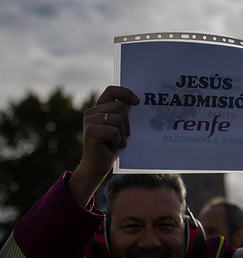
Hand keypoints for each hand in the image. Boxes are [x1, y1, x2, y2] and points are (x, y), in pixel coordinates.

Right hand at [68, 86, 138, 205]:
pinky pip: (114, 131)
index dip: (125, 93)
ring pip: (118, 118)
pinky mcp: (91, 131)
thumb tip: (138, 103)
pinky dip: (117, 140)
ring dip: (122, 133)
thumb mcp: (118, 127)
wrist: (97, 166)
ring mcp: (89, 121)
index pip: (111, 91)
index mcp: (98, 108)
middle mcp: (91, 112)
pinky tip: (112, 146)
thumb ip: (121, 115)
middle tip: (125, 135)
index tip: (137, 101)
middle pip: (119, 106)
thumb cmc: (110, 147)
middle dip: (127, 122)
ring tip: (117, 141)